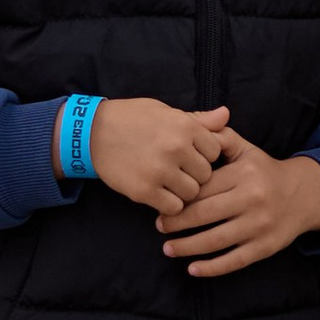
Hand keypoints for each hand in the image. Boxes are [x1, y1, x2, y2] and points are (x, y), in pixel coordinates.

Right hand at [90, 97, 227, 214]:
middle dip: (195, 175)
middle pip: (206, 175)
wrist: (92, 133)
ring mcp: (160, 171)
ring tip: (169, 183)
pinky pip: (174, 207)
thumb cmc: (132, 119)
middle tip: (179, 172)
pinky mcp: (144, 191)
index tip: (191, 156)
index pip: (216, 151)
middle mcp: (175, 148)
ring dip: (183, 192)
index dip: (205, 155)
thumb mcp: (166, 112)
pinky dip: (169, 205)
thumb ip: (198, 119)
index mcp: (184, 126)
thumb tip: (227, 115)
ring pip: (192, 193)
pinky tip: (159, 194)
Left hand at [160, 127, 319, 278]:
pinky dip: (211, 268)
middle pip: (204, 214)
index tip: (161, 201)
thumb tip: (194, 125)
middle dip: (176, 222)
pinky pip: (234, 260)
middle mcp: (252, 199)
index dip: (179, 196)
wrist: (304, 195)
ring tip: (168, 248)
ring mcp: (259, 226)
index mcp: (244, 174)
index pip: (202, 187)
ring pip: (215, 240)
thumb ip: (220, 138)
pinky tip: (192, 269)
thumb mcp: (246, 149)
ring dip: (186, 247)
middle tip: (160, 226)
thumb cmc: (264, 171)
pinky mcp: (265, 247)